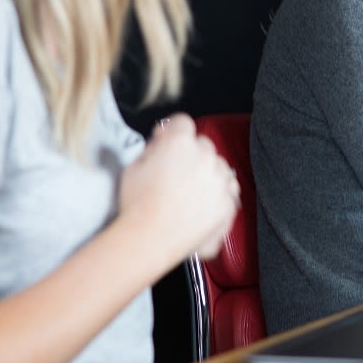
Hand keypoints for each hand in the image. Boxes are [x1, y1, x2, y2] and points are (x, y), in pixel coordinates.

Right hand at [118, 113, 240, 264]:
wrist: (149, 240)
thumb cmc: (138, 206)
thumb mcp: (133, 166)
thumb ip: (152, 147)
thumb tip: (163, 140)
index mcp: (180, 143)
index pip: (182, 123)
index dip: (172, 131)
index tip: (167, 140)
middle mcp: (204, 157)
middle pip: (203, 144)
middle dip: (190, 154)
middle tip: (173, 172)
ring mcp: (219, 180)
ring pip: (218, 166)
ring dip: (207, 173)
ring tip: (186, 193)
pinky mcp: (228, 202)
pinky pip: (229, 190)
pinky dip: (218, 194)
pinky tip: (200, 204)